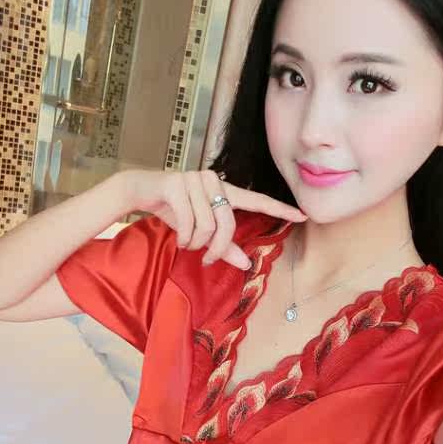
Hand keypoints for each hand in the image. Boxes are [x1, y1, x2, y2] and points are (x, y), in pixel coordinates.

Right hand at [121, 168, 304, 271]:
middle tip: (206, 258)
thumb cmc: (174, 209)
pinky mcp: (176, 184)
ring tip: (186, 242)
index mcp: (224, 190)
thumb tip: (246, 263)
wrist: (140, 190)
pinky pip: (188, 222)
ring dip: (195, 242)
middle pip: (227, 223)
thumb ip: (224, 245)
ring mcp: (194, 180)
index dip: (279, 209)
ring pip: (206, 226)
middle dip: (217, 247)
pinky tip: (178, 237)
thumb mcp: (200, 229)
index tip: (302, 215)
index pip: (256, 200)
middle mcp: (213, 180)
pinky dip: (184, 237)